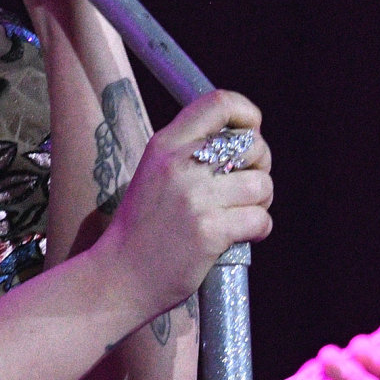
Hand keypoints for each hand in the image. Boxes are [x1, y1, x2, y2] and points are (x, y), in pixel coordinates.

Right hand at [89, 89, 272, 322]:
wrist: (118, 277)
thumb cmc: (141, 228)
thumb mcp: (154, 174)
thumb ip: (190, 152)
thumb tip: (245, 141)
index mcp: (164, 144)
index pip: (220, 103)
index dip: (248, 114)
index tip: (251, 132)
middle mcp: (180, 165)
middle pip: (252, 145)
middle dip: (261, 166)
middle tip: (245, 187)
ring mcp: (195, 198)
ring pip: (261, 184)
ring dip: (261, 201)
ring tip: (242, 214)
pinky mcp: (209, 231)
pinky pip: (260, 219)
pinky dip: (259, 228)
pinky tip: (241, 236)